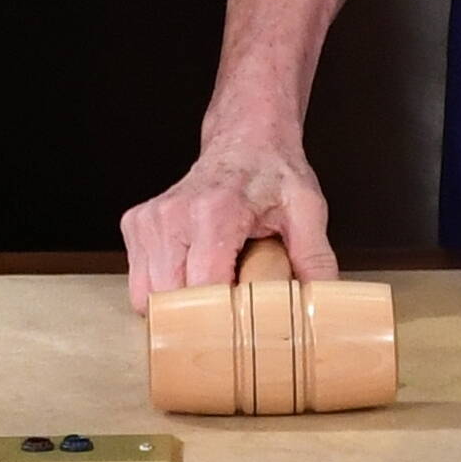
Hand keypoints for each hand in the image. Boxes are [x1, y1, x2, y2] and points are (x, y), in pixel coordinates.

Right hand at [120, 132, 335, 317]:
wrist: (244, 139)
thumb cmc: (272, 173)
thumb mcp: (306, 211)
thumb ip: (316, 258)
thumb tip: (323, 304)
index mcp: (214, 211)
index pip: (203, 288)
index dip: (223, 316)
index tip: (244, 322)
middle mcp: (173, 214)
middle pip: (172, 299)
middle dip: (199, 316)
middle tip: (231, 308)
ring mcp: (149, 220)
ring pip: (148, 296)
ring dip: (177, 305)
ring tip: (210, 286)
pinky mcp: (136, 224)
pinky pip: (140, 281)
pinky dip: (163, 288)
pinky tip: (191, 271)